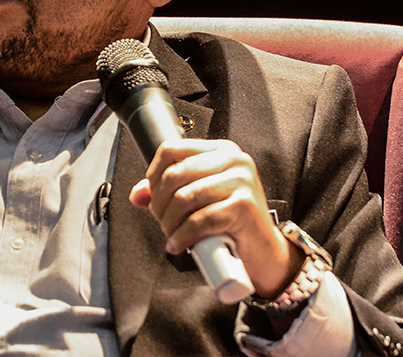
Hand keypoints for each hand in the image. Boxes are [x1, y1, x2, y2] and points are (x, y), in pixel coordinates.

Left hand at [129, 139, 303, 299]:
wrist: (264, 252)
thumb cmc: (230, 223)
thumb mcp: (199, 200)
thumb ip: (168, 192)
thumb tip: (138, 194)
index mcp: (220, 150)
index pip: (170, 149)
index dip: (153, 175)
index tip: (154, 198)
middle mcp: (233, 159)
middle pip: (174, 175)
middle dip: (160, 205)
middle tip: (164, 223)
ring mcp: (241, 181)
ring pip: (184, 198)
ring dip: (169, 223)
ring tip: (172, 235)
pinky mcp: (243, 206)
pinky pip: (199, 220)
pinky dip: (182, 236)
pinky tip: (179, 245)